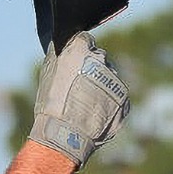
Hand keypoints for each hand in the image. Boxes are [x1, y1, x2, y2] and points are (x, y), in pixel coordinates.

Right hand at [31, 32, 128, 168]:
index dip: (80, 52)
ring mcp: (114, 78)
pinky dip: (108, 103)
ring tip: (85, 104)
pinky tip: (94, 113)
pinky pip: (116, 96)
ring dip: (101, 88)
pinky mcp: (124, 96)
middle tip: (79, 88)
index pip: (86, 41)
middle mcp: (100, 59)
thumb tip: (68, 48)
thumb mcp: (49, 73)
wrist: (67, 133)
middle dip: (92, 69)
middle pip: (100, 58)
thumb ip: (63, 56)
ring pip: (109, 78)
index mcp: (80, 49)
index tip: (76, 63)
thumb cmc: (52, 104)